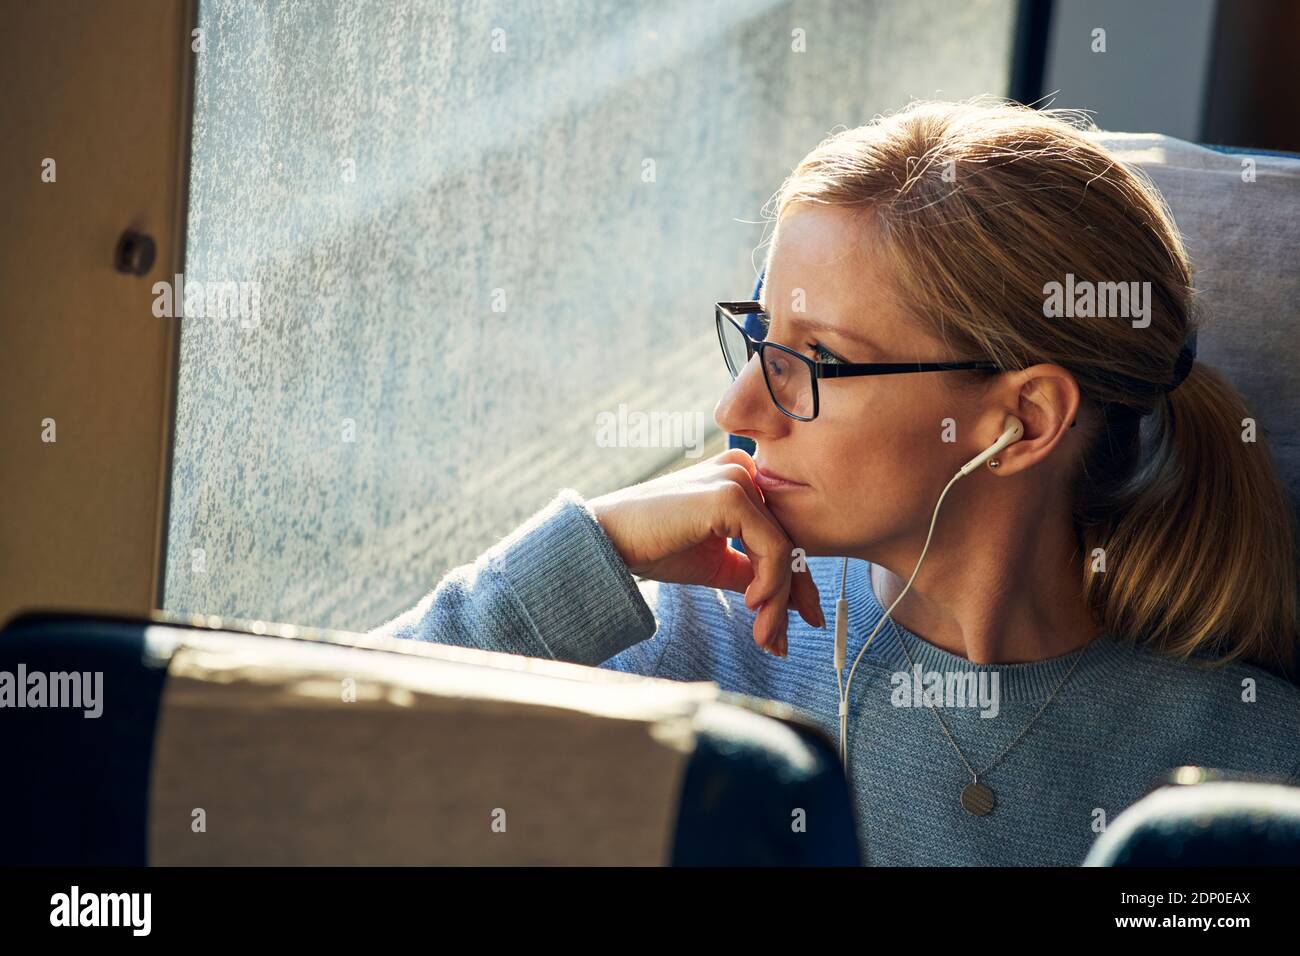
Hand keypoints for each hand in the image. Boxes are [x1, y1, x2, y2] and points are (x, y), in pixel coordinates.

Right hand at [588, 448, 824, 655]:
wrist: (610, 541)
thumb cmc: (655, 547)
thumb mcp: (715, 562)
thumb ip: (752, 570)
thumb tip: (790, 601)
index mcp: (741, 478)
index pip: (782, 531)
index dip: (795, 580)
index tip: (803, 619)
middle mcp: (744, 469)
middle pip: (787, 540)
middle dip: (791, 597)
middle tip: (783, 643)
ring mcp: (737, 478)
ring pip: (783, 548)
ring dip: (778, 600)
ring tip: (764, 636)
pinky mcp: (730, 495)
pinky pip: (771, 547)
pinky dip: (770, 583)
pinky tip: (752, 604)